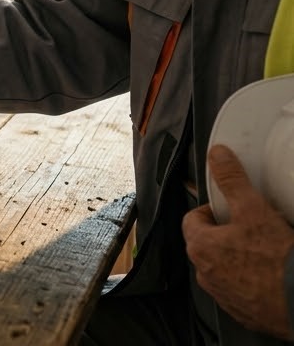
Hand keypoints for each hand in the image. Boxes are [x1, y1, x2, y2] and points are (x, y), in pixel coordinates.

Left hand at [183, 145, 293, 338]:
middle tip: (251, 227)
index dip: (212, 209)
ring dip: (237, 257)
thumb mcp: (253, 209)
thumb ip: (232, 180)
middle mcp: (203, 273)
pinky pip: (240, 289)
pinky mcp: (242, 311)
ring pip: (223, 267)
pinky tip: (270, 273)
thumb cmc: (275, 259)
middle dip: (225, 233)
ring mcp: (222, 295)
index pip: (192, 219)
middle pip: (207, 243)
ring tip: (263, 250)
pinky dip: (250, 280)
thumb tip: (218, 155)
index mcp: (199, 246)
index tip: (230, 207)